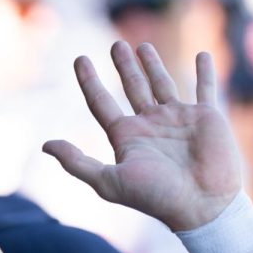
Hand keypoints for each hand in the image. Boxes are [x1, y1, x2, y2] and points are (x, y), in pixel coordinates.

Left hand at [43, 41, 241, 231]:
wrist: (202, 207)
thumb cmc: (156, 197)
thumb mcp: (109, 181)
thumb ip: (77, 163)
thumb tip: (46, 145)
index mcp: (126, 137)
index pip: (101, 103)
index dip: (89, 81)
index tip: (79, 59)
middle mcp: (150, 126)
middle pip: (132, 88)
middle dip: (123, 66)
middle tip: (116, 45)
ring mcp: (178, 120)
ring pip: (163, 84)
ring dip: (153, 65)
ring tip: (143, 46)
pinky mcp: (206, 117)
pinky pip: (205, 89)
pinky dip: (205, 72)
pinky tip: (202, 55)